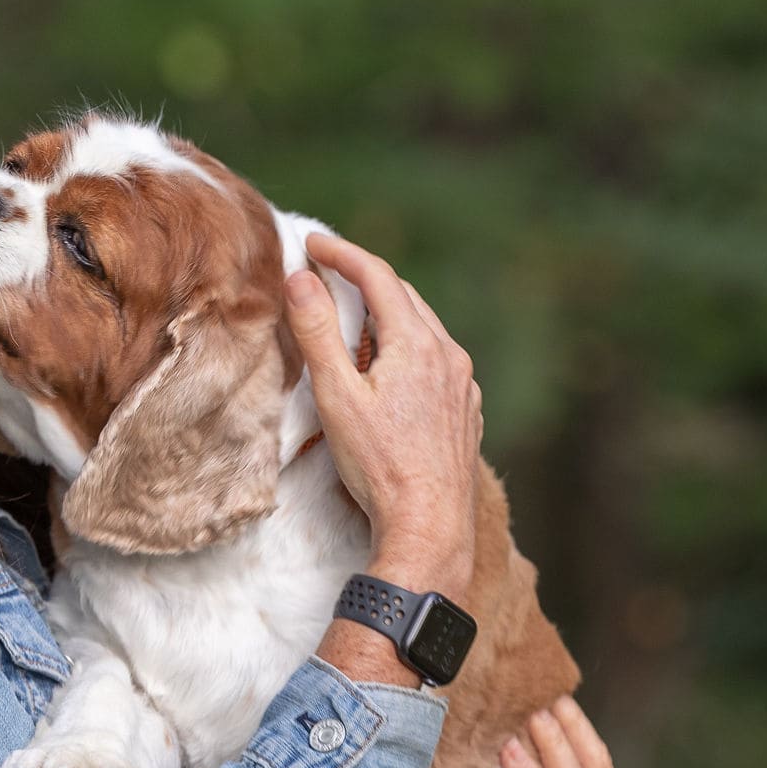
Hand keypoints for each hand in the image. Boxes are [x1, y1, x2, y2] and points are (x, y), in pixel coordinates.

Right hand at [284, 232, 482, 593]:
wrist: (429, 525)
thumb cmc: (378, 464)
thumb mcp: (336, 395)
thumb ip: (317, 333)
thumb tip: (300, 278)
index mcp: (416, 343)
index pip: (377, 276)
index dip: (341, 253)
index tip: (311, 243)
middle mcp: (448, 355)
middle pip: (403, 297)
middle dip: (363, 279)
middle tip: (326, 273)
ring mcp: (463, 383)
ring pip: (422, 328)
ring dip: (385, 315)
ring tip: (349, 324)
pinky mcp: (466, 410)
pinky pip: (435, 361)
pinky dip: (406, 348)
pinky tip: (386, 371)